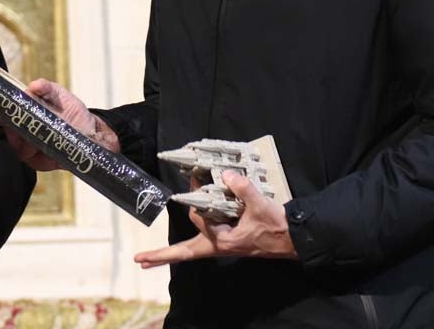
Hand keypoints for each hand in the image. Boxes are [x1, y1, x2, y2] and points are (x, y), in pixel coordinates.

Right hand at [0, 78, 118, 170]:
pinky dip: (38, 155)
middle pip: (6, 132)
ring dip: (24, 142)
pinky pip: (33, 161)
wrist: (90, 131)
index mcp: (21, 113)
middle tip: (14, 124)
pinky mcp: (40, 162)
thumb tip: (33, 85)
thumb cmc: (70, 109)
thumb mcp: (58, 94)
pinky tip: (46, 148)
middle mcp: (21, 131)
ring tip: (35, 136)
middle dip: (8, 128)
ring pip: (18, 148)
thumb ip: (45, 88)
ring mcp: (29, 148)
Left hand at [134, 171, 296, 267]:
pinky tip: (177, 248)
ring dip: (170, 254)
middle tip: (139, 260)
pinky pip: (201, 243)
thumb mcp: (260, 205)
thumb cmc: (276, 227)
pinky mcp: (227, 241)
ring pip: (190, 250)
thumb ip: (242, 189)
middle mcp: (218, 245)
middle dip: (161, 256)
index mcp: (223, 239)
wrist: (293, 239)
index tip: (193, 179)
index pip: (198, 218)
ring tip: (148, 259)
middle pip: (184, 252)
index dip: (194, 197)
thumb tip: (226, 175)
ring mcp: (221, 245)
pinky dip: (185, 247)